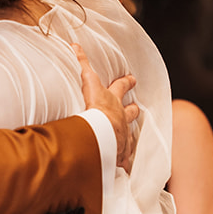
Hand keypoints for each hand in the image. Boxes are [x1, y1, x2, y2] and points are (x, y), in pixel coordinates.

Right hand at [74, 45, 138, 172]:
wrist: (100, 136)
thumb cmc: (93, 110)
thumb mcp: (88, 83)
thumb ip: (81, 64)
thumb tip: (75, 45)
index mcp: (111, 100)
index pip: (120, 87)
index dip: (126, 82)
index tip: (132, 78)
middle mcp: (120, 117)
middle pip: (130, 110)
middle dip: (132, 108)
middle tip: (137, 107)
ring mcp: (121, 136)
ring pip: (129, 134)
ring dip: (129, 134)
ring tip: (130, 138)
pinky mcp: (119, 154)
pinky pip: (123, 160)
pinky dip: (122, 163)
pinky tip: (123, 168)